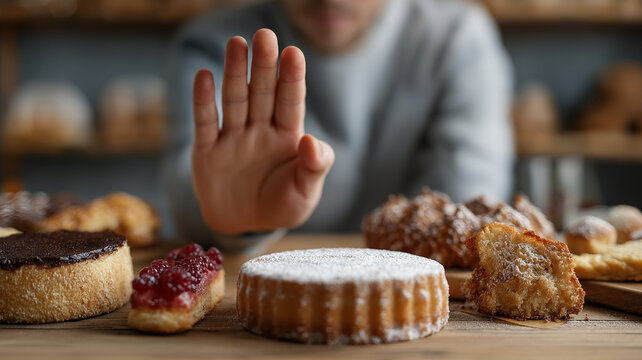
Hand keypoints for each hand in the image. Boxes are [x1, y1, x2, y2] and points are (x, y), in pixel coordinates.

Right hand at [191, 29, 334, 234]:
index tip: (293, 52)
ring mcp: (233, 138)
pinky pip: (206, 123)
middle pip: (263, 93)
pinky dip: (203, 101)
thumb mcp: (306, 193)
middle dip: (264, 66)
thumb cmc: (282, 206)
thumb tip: (312, 141)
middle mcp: (260, 130)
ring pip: (235, 101)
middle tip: (264, 36)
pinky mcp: (207, 152)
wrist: (246, 226)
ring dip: (235, 74)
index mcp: (287, 136)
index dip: (292, 78)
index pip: (291, 102)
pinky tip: (204, 76)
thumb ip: (315, 167)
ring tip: (237, 44)